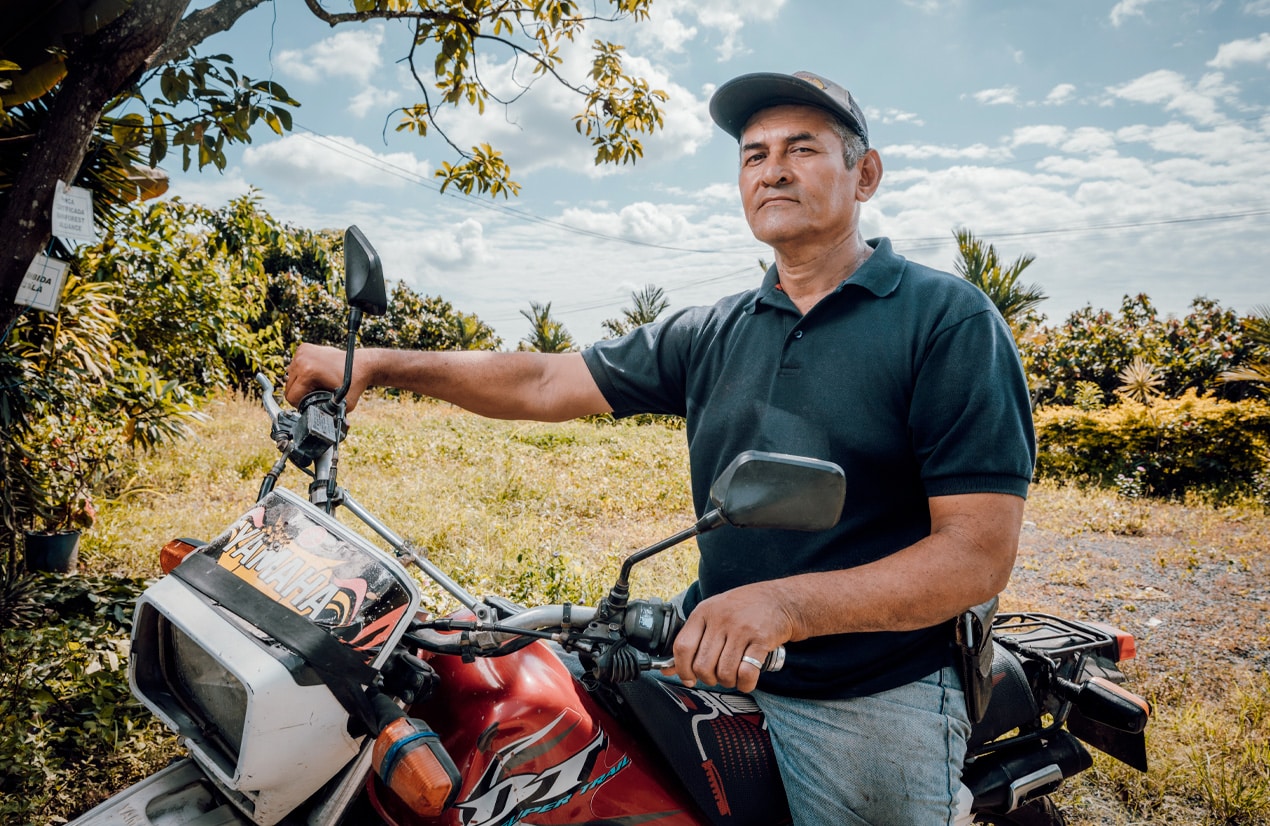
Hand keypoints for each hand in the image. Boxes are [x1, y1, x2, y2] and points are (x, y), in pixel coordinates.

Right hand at [284, 343, 370, 410]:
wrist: (361, 364)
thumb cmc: (354, 383)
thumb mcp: (343, 405)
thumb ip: (330, 417)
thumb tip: (326, 432)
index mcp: (308, 372)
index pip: (291, 397)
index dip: (300, 405)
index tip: (311, 404)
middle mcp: (302, 359)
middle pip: (289, 387)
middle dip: (301, 394)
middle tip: (316, 394)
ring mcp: (302, 351)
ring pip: (290, 377)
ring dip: (301, 383)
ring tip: (317, 384)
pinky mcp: (304, 348)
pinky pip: (295, 366)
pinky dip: (302, 373)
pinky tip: (315, 375)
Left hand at [662, 582, 795, 692]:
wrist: (782, 599)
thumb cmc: (745, 608)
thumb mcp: (715, 612)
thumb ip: (694, 637)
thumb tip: (668, 670)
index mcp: (705, 611)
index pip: (682, 646)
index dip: (682, 669)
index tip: (689, 679)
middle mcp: (721, 619)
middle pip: (702, 664)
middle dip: (708, 678)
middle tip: (716, 676)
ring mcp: (742, 629)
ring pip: (724, 671)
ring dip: (728, 681)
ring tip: (733, 676)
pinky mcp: (761, 640)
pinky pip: (746, 672)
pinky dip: (745, 684)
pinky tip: (746, 680)